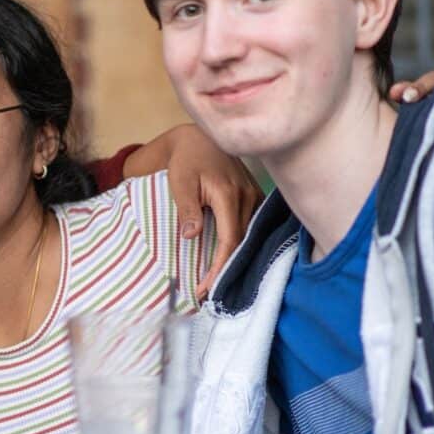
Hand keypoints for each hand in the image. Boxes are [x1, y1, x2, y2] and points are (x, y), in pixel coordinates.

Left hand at [125, 125, 262, 298]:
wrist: (198, 138)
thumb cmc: (186, 160)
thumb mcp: (180, 182)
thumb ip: (186, 208)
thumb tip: (192, 236)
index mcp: (228, 195)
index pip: (229, 240)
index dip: (219, 267)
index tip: (205, 288)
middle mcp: (246, 197)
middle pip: (241, 243)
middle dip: (226, 270)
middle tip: (209, 295)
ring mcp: (253, 196)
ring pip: (249, 237)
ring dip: (234, 260)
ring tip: (217, 282)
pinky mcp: (253, 196)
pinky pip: (250, 226)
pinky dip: (240, 245)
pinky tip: (229, 259)